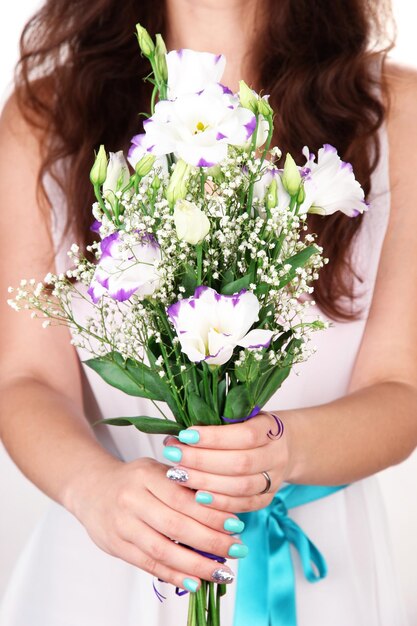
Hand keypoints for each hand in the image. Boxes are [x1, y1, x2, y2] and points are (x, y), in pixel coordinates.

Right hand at [65, 456, 243, 590]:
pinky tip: (194, 582)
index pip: (184, 498)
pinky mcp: (116, 546)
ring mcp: (121, 525)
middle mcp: (132, 499)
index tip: (236, 525)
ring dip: (195, 565)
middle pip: (176, 526)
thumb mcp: (157, 469)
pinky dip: (173, 575)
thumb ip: (184, 486)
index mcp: (146, 475)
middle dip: (211, 542)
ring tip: (221, 572)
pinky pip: (148, 564)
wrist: (91, 488)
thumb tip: (223, 511)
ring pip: (163, 550)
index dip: (211, 514)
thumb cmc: (133, 479)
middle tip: (237, 550)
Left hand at [163, 412, 290, 512]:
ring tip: (179, 475)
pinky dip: (219, 502)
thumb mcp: (239, 418)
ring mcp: (273, 479)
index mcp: (271, 428)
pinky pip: (244, 505)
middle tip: (174, 455)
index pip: (245, 435)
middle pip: (240, 463)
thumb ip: (213, 424)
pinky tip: (197, 497)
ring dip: (206, 482)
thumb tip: (176, 437)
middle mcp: (276, 455)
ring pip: (241, 487)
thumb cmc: (251, 429)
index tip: (186, 435)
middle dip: (202, 461)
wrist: (281, 448)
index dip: (214, 437)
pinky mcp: (266, 499)